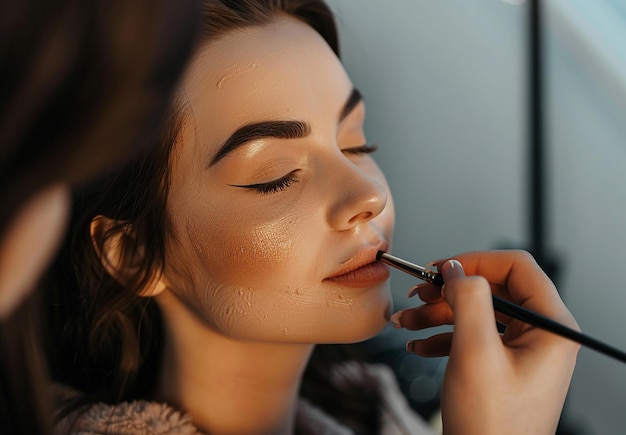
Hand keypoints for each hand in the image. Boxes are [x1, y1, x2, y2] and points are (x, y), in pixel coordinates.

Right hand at [390, 250, 579, 434]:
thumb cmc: (492, 426)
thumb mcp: (475, 353)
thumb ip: (468, 300)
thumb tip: (456, 268)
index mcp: (550, 326)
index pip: (516, 267)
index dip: (474, 261)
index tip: (440, 268)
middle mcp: (541, 335)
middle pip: (491, 289)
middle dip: (448, 291)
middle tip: (417, 293)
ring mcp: (522, 351)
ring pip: (477, 312)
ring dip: (438, 313)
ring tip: (406, 321)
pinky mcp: (503, 365)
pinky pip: (472, 336)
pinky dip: (443, 336)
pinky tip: (419, 345)